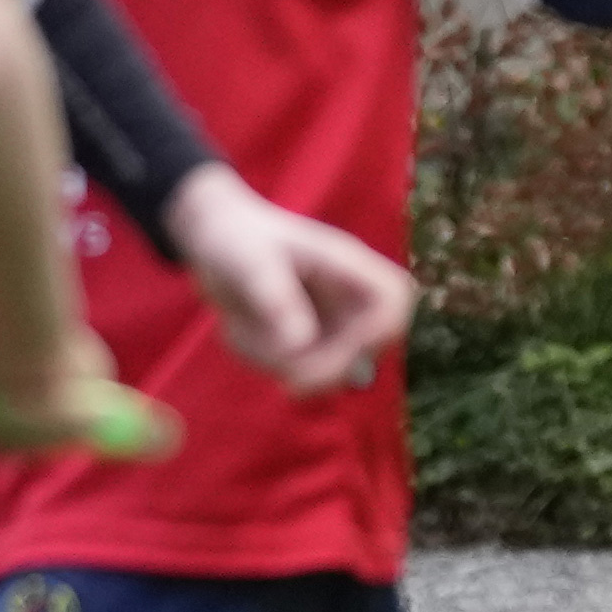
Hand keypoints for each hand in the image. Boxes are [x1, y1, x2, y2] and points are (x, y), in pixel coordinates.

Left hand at [165, 164, 410, 396]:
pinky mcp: (309, 343)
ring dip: (279, 362)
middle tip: (279, 373)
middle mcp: (349, 297)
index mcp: (348, 266)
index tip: (340, 347)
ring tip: (238, 328)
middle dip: (323, 368)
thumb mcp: (250, 263)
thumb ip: (276, 300)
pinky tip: (241, 332)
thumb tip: (300, 346)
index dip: (377, 332)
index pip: (393, 303)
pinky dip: (264, 361)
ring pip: (326, 369)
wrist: (218, 240)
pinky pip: (296, 372)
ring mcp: (331, 324)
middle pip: (366, 350)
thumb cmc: (237, 239)